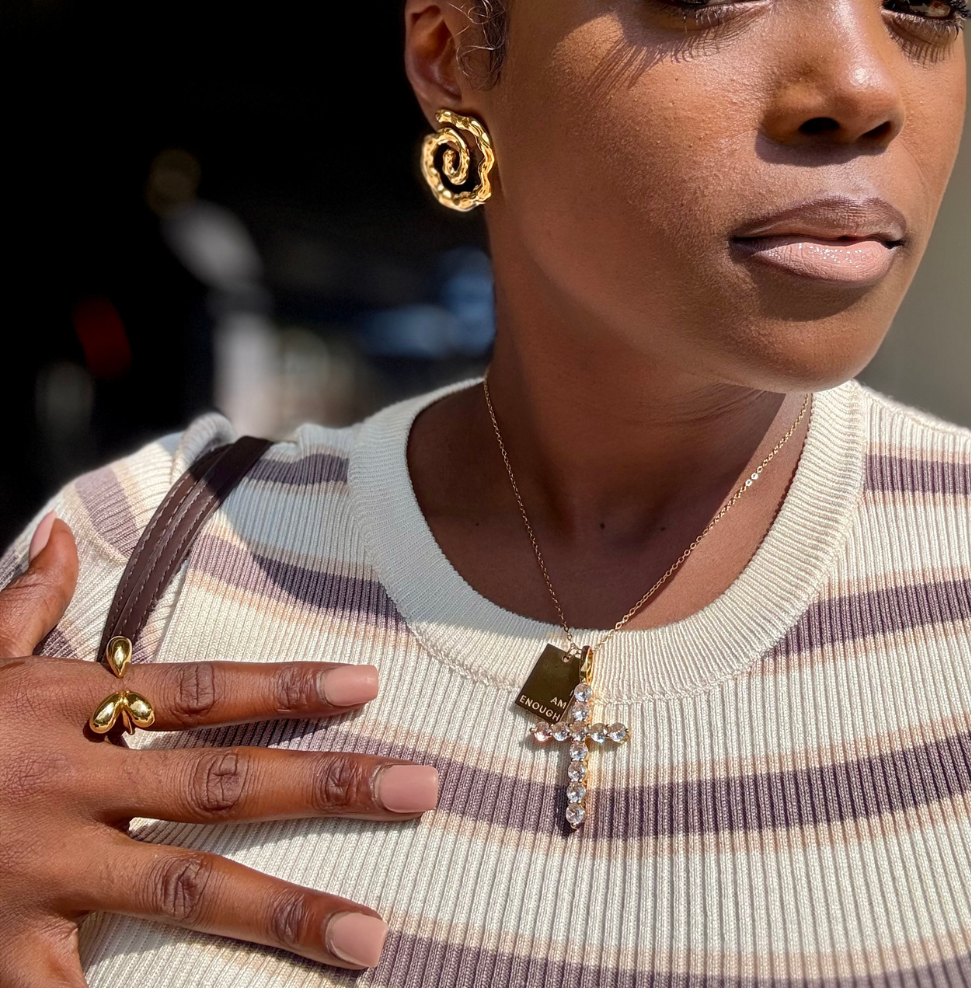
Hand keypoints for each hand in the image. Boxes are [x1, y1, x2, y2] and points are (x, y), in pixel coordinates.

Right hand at [0, 514, 437, 984]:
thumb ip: (22, 607)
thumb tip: (58, 533)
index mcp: (65, 709)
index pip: (201, 690)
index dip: (288, 685)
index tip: (369, 684)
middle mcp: (68, 782)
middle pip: (217, 781)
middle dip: (324, 784)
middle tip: (420, 788)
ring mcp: (42, 869)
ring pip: (180, 887)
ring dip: (282, 911)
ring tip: (369, 937)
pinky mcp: (7, 948)